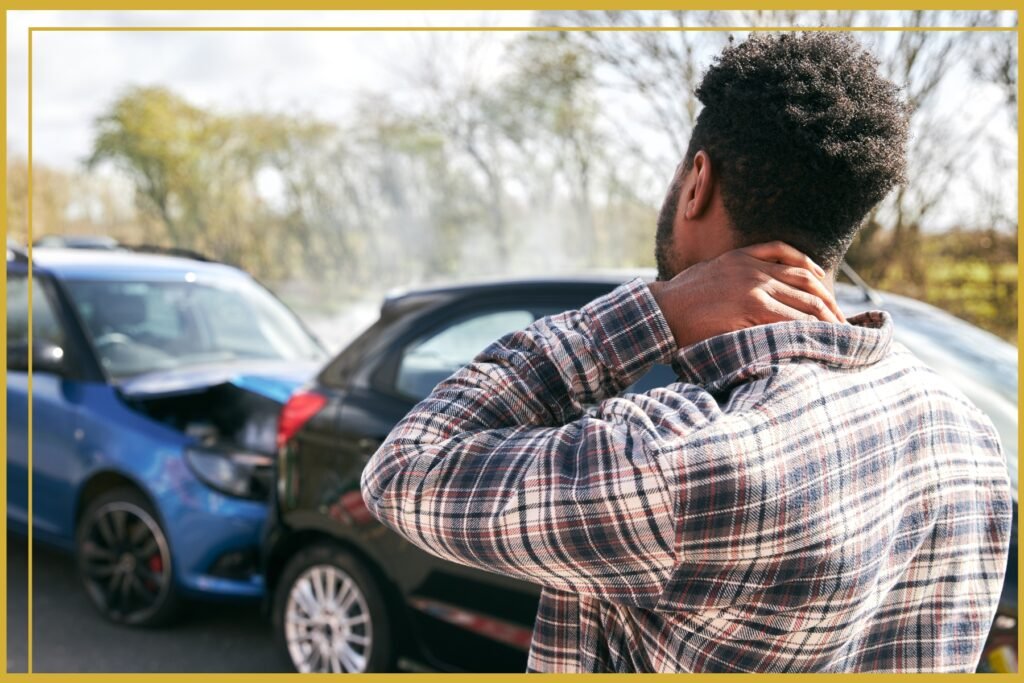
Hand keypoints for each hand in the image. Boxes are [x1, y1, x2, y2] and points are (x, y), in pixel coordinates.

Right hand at [648, 241, 846, 348]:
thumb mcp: (709, 273)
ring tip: (837, 334)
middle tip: (841, 321)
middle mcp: (754, 268)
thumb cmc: (679, 299)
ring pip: (804, 301)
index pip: (793, 259)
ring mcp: (754, 287)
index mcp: (744, 256)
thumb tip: (751, 291)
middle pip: (806, 281)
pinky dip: (807, 329)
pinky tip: (817, 338)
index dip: (816, 277)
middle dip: (828, 303)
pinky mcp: (751, 308)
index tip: (826, 294)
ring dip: (825, 319)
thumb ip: (734, 273)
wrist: (661, 310)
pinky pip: (790, 318)